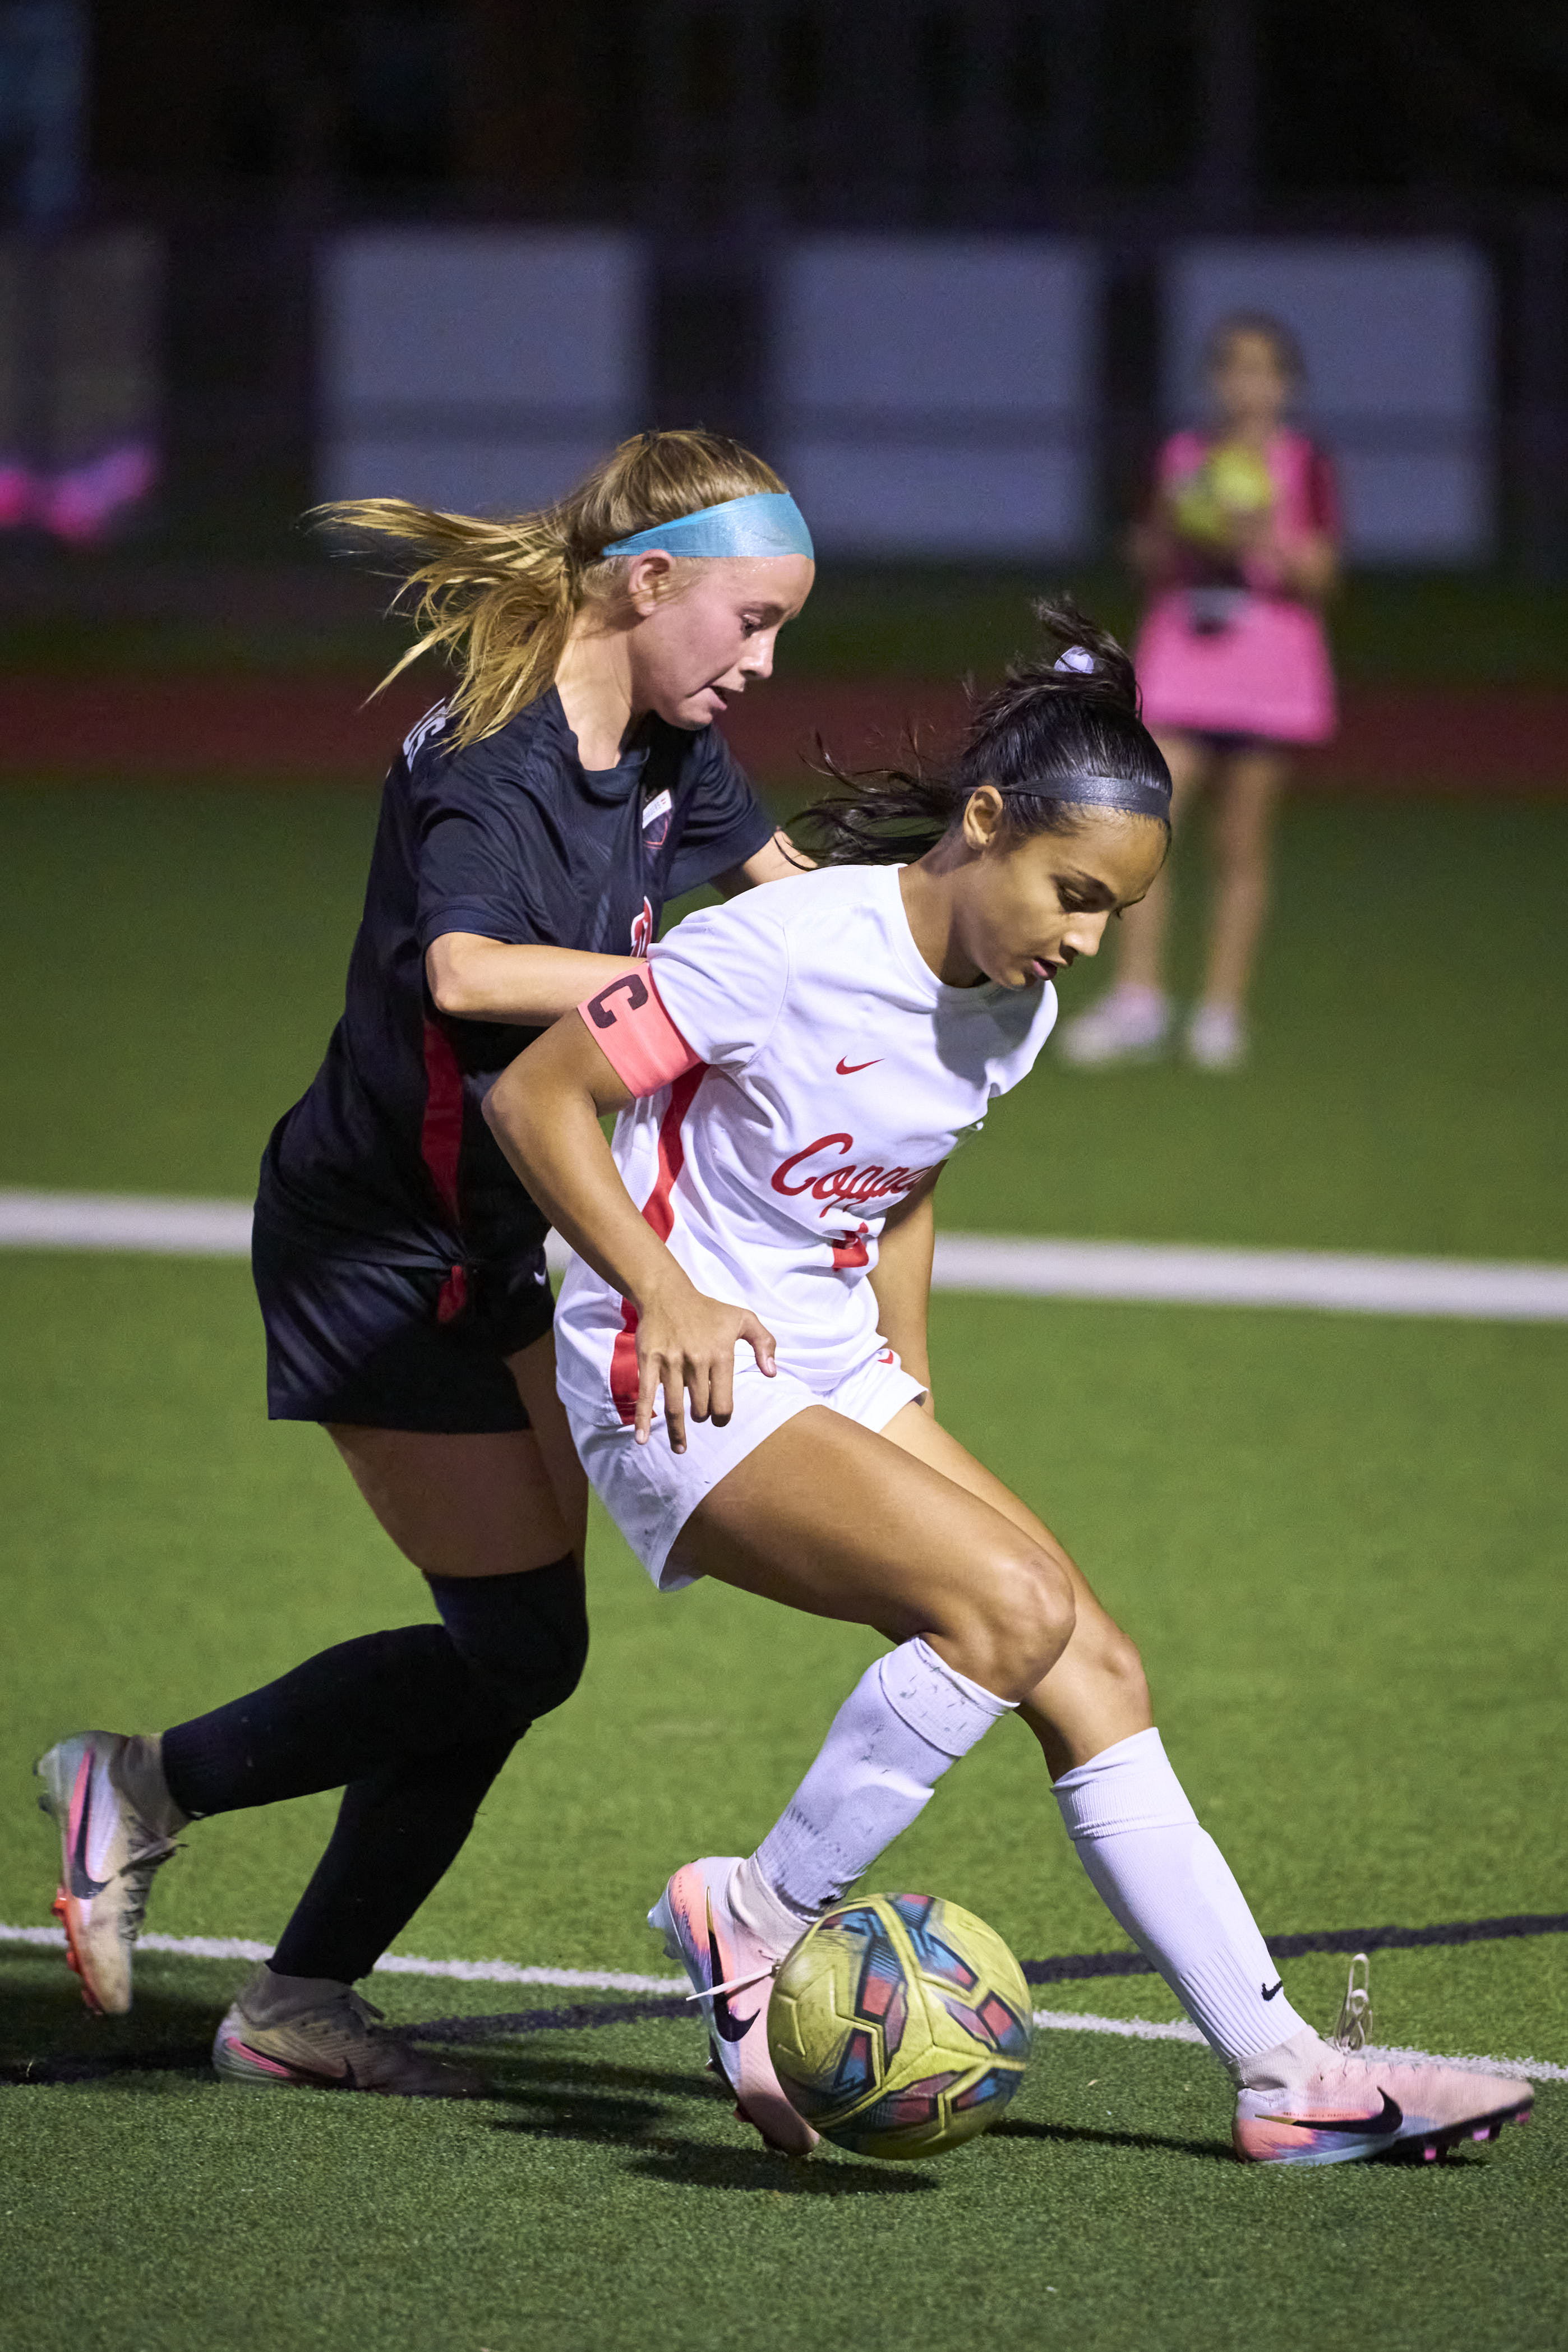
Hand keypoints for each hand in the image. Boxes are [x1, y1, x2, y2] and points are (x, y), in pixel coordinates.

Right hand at [634, 1281, 776, 1450]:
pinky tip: (642, 1440)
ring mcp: (671, 1362)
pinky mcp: (649, 1361)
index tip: (719, 1419)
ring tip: (681, 1447)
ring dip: (678, 1432)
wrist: (668, 1293)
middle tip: (700, 1415)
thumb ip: (764, 1343)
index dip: (722, 1417)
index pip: (723, 1403)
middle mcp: (696, 1361)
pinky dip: (643, 1420)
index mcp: (721, 1355)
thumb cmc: (708, 1310)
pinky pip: (646, 1396)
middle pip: (700, 1408)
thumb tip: (772, 1373)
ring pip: (675, 1408)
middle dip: (701, 1417)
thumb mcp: (744, 1319)